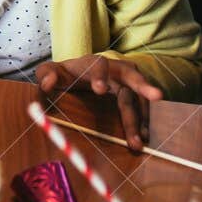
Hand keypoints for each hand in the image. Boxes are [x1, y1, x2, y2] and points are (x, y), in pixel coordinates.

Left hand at [35, 55, 162, 151]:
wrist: (78, 75)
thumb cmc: (64, 75)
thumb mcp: (50, 72)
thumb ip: (45, 75)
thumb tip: (47, 83)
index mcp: (93, 63)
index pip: (98, 65)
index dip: (100, 76)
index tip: (100, 90)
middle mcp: (115, 69)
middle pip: (131, 75)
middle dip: (143, 85)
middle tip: (156, 96)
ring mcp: (127, 81)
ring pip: (138, 97)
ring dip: (142, 117)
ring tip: (142, 139)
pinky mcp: (133, 94)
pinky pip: (142, 107)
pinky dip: (145, 121)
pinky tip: (144, 137)